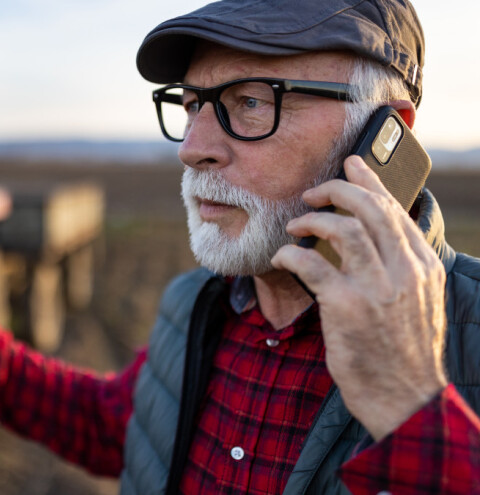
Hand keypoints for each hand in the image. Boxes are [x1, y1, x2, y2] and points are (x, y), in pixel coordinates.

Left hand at [271, 155, 447, 439]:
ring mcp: (376, 288)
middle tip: (313, 193)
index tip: (351, 164)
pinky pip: (311, 264)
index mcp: (422, 268)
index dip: (369, 182)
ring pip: (344, 228)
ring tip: (295, 226)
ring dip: (313, 220)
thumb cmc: (403, 353)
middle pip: (370, 209)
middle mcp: (404, 271)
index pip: (395, 210)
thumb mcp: (418, 304)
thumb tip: (374, 240)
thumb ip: (401, 270)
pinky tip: (282, 256)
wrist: (405, 398)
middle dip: (338, 190)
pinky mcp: (345, 306)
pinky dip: (291, 254)